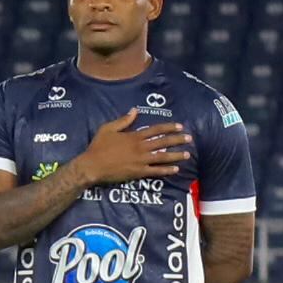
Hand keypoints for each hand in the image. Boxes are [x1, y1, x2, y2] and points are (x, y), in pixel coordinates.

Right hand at [69, 110, 190, 188]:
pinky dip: (166, 170)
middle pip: (162, 142)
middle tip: (189, 139)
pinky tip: (175, 169)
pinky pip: (155, 171)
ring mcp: (140, 161)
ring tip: (187, 154)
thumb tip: (135, 110)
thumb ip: (123, 120)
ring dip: (175, 155)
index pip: (155, 130)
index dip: (169, 128)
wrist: (92, 166)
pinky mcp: (138, 172)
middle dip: (177, 140)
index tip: (180, 127)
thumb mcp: (108, 128)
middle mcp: (140, 147)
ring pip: (162, 157)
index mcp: (134, 136)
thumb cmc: (98, 146)